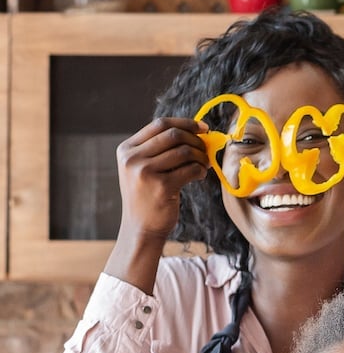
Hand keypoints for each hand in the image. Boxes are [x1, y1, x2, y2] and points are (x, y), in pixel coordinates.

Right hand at [116, 116, 209, 241]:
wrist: (140, 229)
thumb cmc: (147, 197)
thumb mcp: (142, 168)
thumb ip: (158, 149)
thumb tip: (194, 130)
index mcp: (127, 149)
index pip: (160, 124)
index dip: (185, 123)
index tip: (203, 128)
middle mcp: (133, 158)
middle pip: (173, 135)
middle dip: (196, 140)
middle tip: (206, 149)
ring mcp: (145, 172)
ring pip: (184, 151)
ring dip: (201, 156)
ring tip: (205, 164)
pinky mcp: (162, 187)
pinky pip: (190, 169)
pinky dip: (201, 170)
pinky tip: (201, 175)